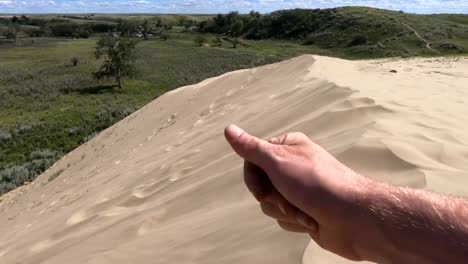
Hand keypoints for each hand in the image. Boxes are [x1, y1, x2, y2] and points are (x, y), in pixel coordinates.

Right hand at [224, 125, 370, 260]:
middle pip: (259, 184)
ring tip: (306, 211)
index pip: (252, 159)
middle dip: (272, 198)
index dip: (254, 178)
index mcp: (287, 147)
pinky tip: (311, 220)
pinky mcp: (303, 210)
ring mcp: (298, 190)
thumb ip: (251, 148)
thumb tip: (229, 130)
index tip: (265, 186)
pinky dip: (295, 222)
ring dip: (285, 211)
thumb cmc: (319, 185)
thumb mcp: (279, 161)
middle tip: (290, 198)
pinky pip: (283, 219)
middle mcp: (292, 166)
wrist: (354, 219)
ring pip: (270, 204)